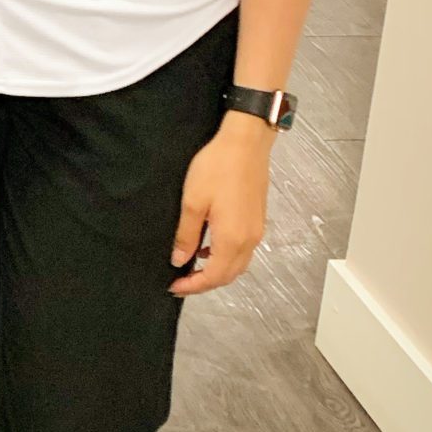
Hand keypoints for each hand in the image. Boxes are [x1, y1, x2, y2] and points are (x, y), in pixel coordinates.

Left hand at [169, 116, 274, 294]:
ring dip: (217, 271)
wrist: (245, 144)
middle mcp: (249, 239)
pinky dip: (226, 257)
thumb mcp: (192, 203)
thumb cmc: (218, 168)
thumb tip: (180, 259)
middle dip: (205, 283)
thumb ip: (186, 235)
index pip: (213, 276)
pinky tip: (208, 247)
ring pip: (238, 264)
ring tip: (192, 267)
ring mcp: (256, 230)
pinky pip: (243, 250)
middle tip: (181, 282)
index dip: (193, 286)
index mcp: (232, 238)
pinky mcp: (257, 220)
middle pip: (229, 275)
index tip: (174, 287)